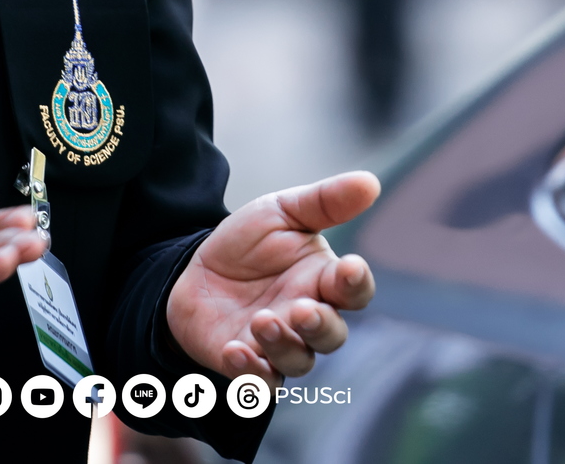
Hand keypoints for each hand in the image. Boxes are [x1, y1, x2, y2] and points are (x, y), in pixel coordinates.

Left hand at [166, 171, 378, 381]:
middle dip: (320, 325)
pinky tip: (236, 352)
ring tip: (262, 321)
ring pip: (298, 362)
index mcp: (323, 280)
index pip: (354, 290)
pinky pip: (259, 384)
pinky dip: (252, 375)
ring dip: (283, 345)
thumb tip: (370, 181)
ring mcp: (279, 346)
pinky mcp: (248, 366)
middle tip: (301, 308)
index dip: (356, 283)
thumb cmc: (248, 244)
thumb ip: (325, 201)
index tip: (349, 269)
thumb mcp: (281, 212)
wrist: (195, 271)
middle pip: (331, 335)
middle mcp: (307, 318)